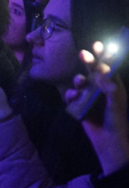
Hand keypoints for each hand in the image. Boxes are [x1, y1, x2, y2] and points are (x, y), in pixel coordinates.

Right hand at [66, 47, 128, 174]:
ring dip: (78, 80)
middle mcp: (101, 89)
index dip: (104, 55)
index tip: (98, 44)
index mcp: (113, 86)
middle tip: (82, 54)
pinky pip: (71, 95)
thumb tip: (98, 71)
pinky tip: (73, 98)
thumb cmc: (117, 121)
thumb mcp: (116, 102)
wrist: (108, 143)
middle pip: (92, 71)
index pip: (109, 67)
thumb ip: (108, 85)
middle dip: (87, 62)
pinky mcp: (79, 106)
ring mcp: (89, 97)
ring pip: (80, 82)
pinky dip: (71, 94)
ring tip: (80, 83)